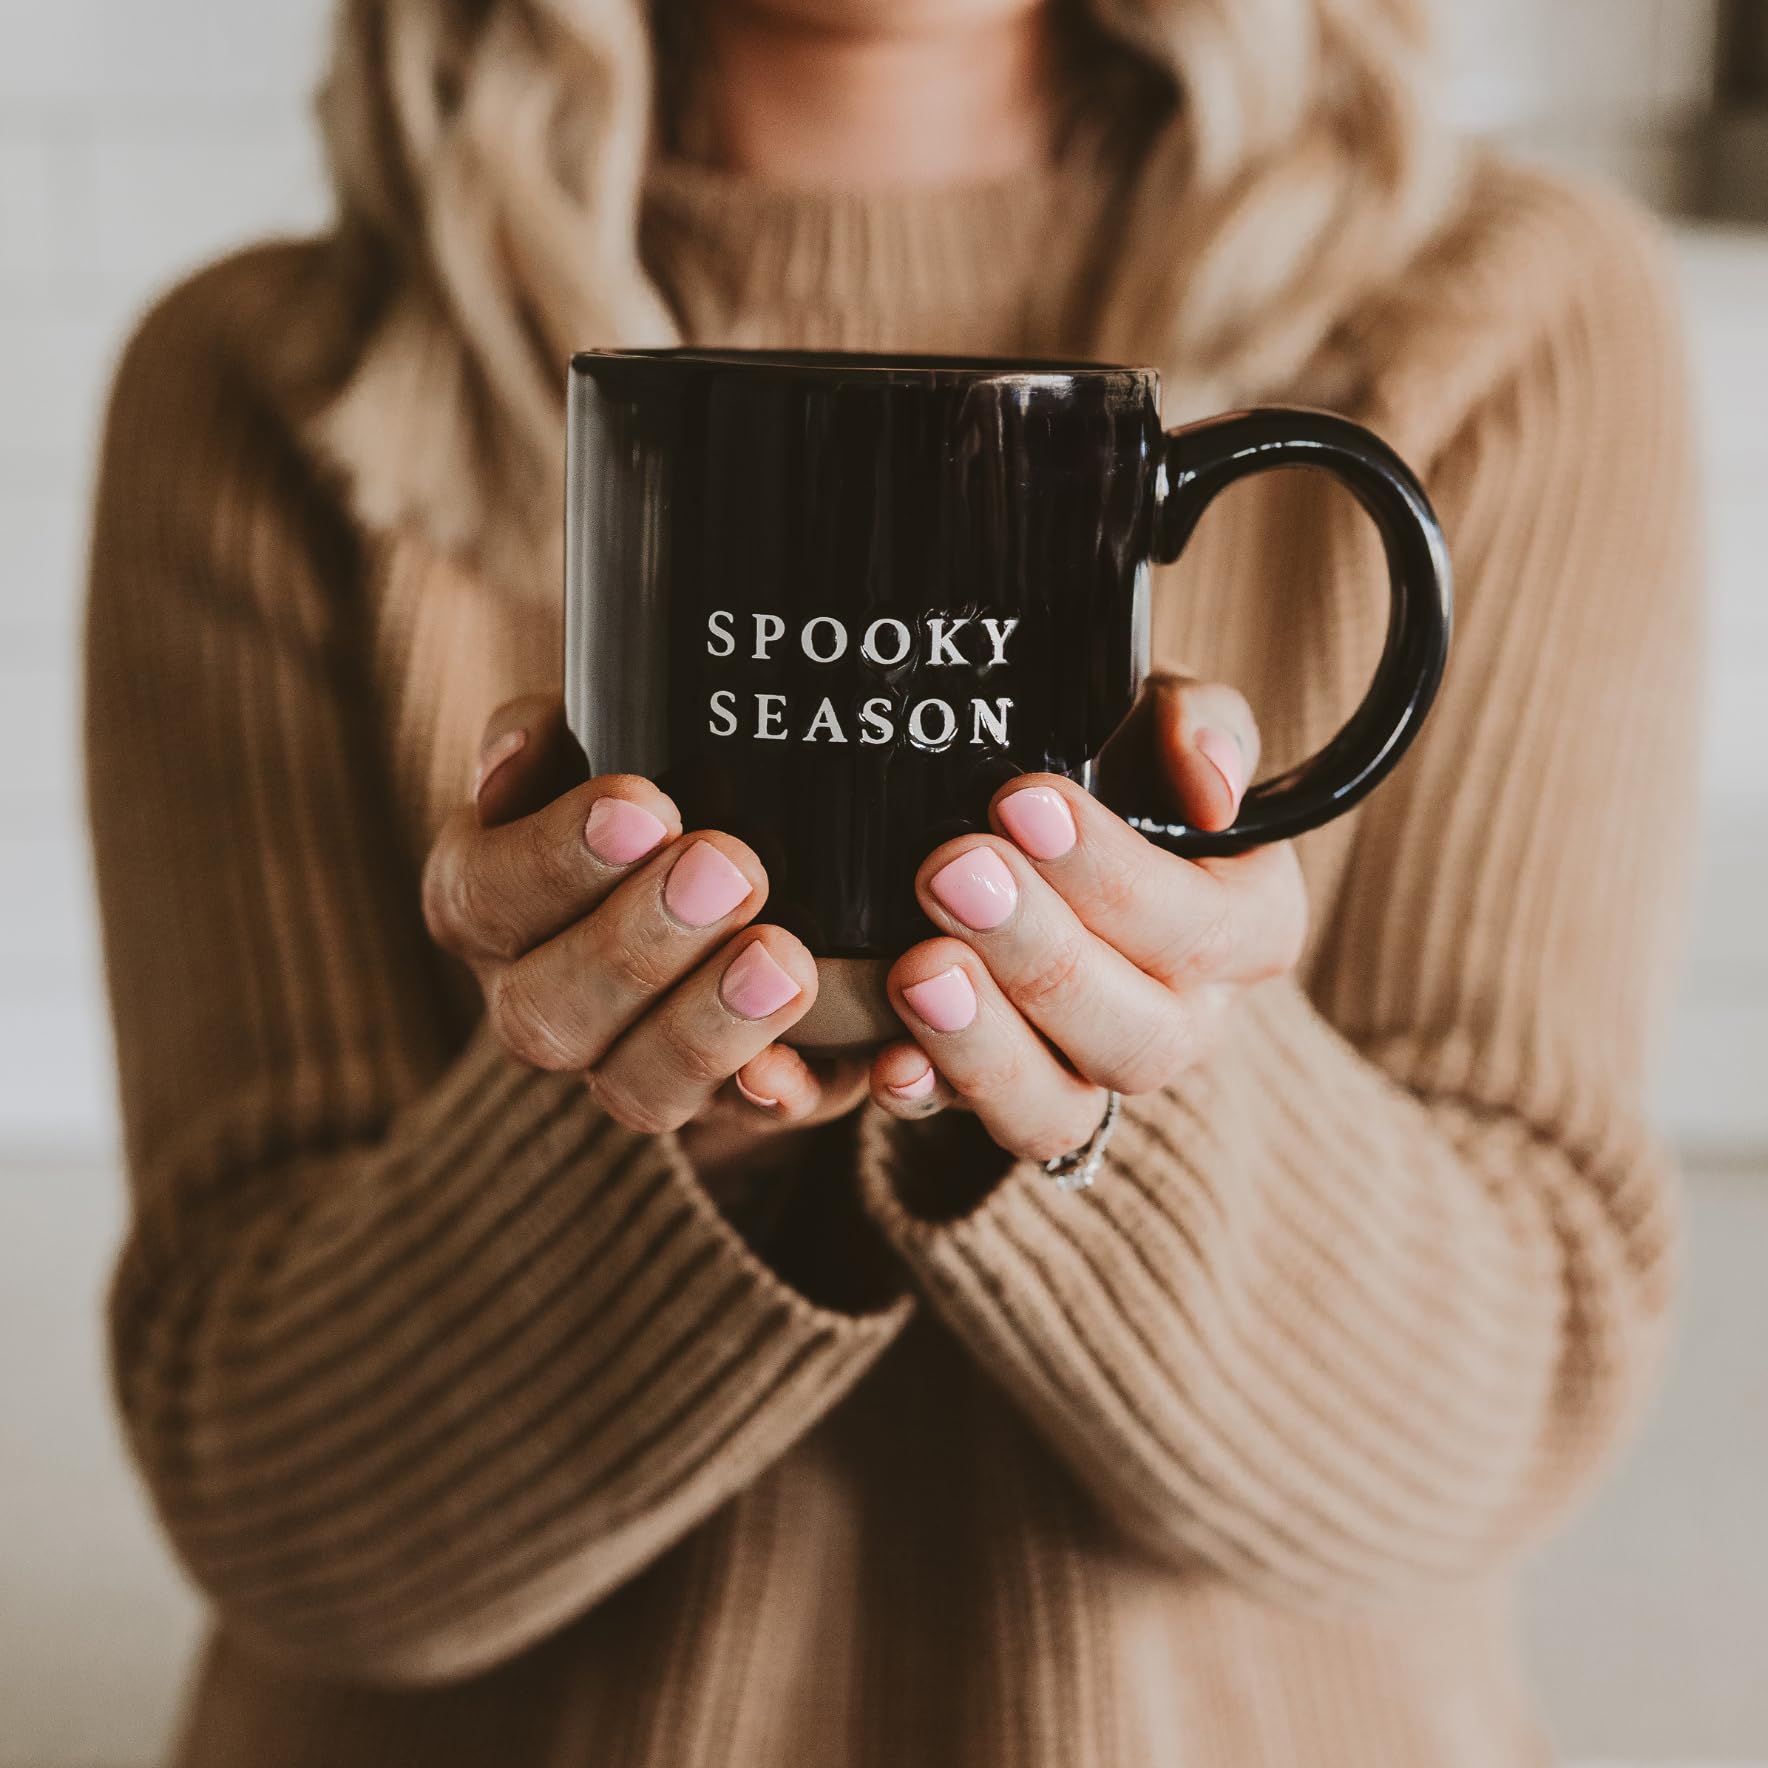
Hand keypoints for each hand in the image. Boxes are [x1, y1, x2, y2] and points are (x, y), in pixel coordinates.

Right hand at [423, 697, 868, 1152]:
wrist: (730, 859)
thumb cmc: (646, 780)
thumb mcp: (593, 734)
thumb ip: (547, 733)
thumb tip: (511, 761)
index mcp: (486, 904)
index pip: (481, 896)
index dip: (553, 860)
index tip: (645, 804)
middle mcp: (535, 1002)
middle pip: (546, 1014)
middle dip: (636, 944)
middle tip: (731, 869)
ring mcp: (622, 1067)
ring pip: (635, 1090)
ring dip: (707, 1028)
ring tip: (785, 959)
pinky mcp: (722, 1103)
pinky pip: (744, 1123)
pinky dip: (780, 1097)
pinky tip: (821, 1064)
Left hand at [866, 676, 1308, 1162]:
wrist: (1014, 819)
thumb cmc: (1108, 761)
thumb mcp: (1155, 717)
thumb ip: (1199, 726)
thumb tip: (1212, 788)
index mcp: (1248, 927)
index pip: (1204, 927)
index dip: (1114, 875)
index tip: (1023, 804)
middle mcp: (1187, 1019)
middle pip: (1143, 1035)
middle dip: (1041, 954)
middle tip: (953, 873)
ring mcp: (1097, 1075)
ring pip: (1066, 1109)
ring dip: (987, 1045)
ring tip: (919, 968)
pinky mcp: (1014, 1102)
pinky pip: (984, 1133)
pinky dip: (933, 1099)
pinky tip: (890, 1062)